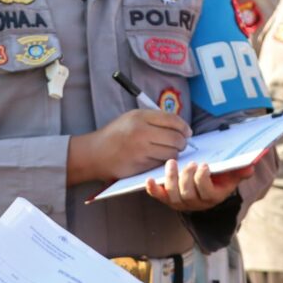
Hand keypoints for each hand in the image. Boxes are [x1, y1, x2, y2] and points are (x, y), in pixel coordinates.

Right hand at [68, 109, 191, 184]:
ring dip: (174, 153)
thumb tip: (180, 126)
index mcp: (140, 117)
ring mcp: (141, 150)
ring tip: (168, 151)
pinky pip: (161, 163)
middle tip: (181, 143)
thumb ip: (154, 119)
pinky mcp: (140, 165)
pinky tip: (158, 158)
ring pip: (171, 153)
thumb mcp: (132, 118)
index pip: (172, 120)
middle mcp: (141, 132)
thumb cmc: (115, 134)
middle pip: (176, 138)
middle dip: (182, 142)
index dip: (184, 127)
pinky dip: (164, 162)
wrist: (95, 153)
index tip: (187, 131)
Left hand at [145, 161, 253, 211]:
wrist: (204, 190)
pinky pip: (158, 196)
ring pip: (173, 195)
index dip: (203, 179)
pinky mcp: (167, 198)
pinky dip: (153, 189)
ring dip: (171, 179)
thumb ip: (239, 171)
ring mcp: (179, 202)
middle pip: (187, 194)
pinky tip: (148, 180)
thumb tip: (251, 166)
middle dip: (187, 177)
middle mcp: (194, 203)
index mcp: (211, 197)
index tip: (204, 165)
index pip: (205, 191)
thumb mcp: (230, 177)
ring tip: (172, 163)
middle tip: (190, 163)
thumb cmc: (218, 180)